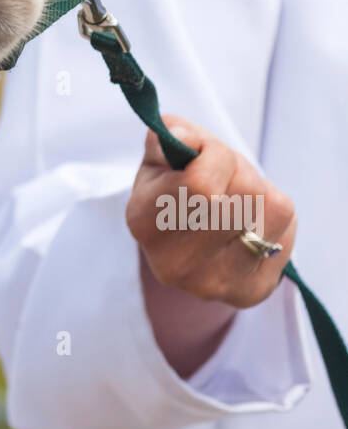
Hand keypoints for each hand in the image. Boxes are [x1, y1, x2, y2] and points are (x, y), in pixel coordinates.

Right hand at [127, 117, 296, 310]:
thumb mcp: (162, 153)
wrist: (190, 241)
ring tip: (238, 199)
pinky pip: (285, 231)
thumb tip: (184, 138)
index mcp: (143, 221)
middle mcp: (173, 263)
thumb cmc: (177, 186)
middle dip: (241, 170)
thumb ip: (169, 135)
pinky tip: (251, 224)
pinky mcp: (249, 293)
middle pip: (244, 192)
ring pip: (269, 207)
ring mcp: (213, 284)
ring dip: (260, 190)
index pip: (202, 183)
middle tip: (225, 177)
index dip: (214, 155)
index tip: (204, 154)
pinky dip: (275, 216)